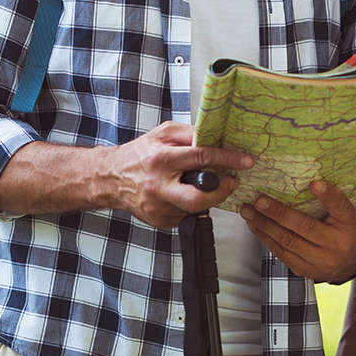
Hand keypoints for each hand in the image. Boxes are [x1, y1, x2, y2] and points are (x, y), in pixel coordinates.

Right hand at [103, 121, 250, 228]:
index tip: (244, 161)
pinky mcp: (158, 221)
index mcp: (160, 160)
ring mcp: (157, 207)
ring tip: (194, 184)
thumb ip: (189, 134)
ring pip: (194, 208)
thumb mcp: (162, 134)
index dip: (228, 160)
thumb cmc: (138, 154)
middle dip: (221, 193)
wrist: (110, 178)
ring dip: (203, 196)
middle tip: (230, 183)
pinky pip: (184, 215)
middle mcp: (157, 186)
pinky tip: (179, 194)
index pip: (201, 159)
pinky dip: (188, 205)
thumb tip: (216, 138)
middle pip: (198, 199)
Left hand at [241, 180, 355, 281]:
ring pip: (287, 241)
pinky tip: (254, 225)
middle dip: (278, 213)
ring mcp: (319, 262)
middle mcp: (336, 245)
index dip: (328, 195)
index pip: (340, 207)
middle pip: (305, 227)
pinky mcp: (304, 270)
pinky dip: (265, 237)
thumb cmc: (344, 231)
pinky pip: (281, 253)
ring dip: (264, 225)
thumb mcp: (347, 214)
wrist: (350, 263)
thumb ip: (332, 200)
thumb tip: (308, 181)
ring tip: (248, 211)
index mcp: (349, 226)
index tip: (314, 183)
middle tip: (259, 200)